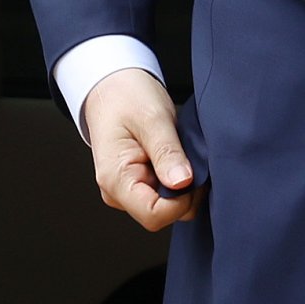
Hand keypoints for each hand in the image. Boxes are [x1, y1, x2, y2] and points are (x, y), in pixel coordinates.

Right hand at [81, 69, 199, 231]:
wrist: (111, 87)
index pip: (154, 216)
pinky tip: (178, 158)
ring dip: (185, 186)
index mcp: (116, 180)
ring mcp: (129, 191)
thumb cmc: (125, 97)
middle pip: (165, 215)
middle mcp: (119, 192)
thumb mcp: (152, 119)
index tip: (193, 175)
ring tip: (180, 154)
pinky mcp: (140, 185)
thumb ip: (167, 153)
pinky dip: (180, 180)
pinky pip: (168, 195)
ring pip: (170, 207)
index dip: (181, 201)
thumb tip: (182, 183)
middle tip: (189, 158)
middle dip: (186, 192)